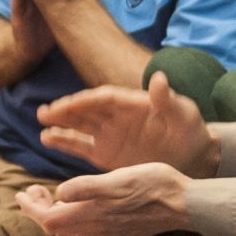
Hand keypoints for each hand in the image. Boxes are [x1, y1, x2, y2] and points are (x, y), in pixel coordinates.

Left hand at [19, 163, 187, 235]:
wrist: (184, 204)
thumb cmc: (154, 187)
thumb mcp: (117, 179)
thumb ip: (86, 188)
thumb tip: (60, 193)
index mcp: (91, 214)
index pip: (47, 219)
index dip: (30, 208)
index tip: (21, 193)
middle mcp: (96, 228)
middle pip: (54, 227)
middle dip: (38, 210)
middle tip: (34, 190)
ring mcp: (107, 231)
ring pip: (69, 229)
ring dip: (55, 214)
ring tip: (51, 195)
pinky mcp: (118, 230)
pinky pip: (85, 230)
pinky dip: (72, 217)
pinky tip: (79, 204)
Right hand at [38, 73, 213, 176]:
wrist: (194, 156)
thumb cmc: (191, 131)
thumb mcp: (184, 114)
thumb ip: (168, 99)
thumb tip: (159, 78)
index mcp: (132, 103)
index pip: (104, 98)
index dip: (86, 101)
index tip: (68, 104)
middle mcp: (116, 116)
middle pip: (87, 110)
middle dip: (66, 110)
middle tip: (44, 112)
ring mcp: (109, 134)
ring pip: (80, 125)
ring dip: (60, 122)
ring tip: (41, 121)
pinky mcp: (106, 153)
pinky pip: (82, 146)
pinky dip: (65, 142)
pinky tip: (47, 138)